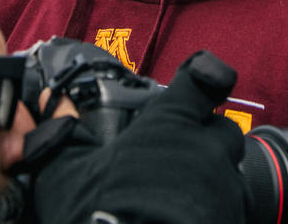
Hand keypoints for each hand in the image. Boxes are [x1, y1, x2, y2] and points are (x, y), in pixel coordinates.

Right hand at [23, 51, 246, 223]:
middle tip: (179, 160)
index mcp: (171, 124)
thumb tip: (50, 104)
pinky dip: (218, 212)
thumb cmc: (101, 217)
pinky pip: (235, 209)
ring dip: (215, 181)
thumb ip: (61, 134)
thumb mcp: (66, 174)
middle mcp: (207, 150)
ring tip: (182, 200)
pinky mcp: (237, 220)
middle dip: (208, 141)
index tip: (201, 81)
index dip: (204, 77)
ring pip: (233, 173)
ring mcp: (227, 188)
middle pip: (223, 130)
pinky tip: (190, 221)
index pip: (203, 81)